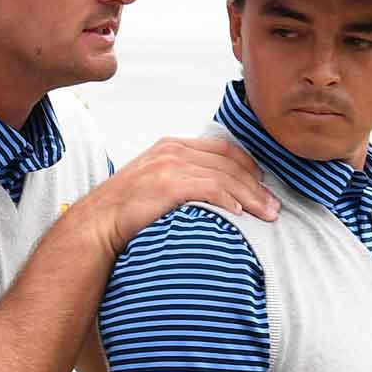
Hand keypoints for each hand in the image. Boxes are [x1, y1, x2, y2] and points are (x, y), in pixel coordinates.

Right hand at [69, 136, 277, 253]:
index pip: (223, 149)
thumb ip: (181, 179)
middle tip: (274, 207)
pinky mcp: (168, 184)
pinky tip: (241, 215)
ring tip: (267, 215)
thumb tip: (213, 194)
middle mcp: (172, 150)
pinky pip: (210, 189)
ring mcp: (169, 165)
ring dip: (251, 197)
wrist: (96, 225)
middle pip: (229, 162)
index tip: (264, 185)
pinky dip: (230, 201)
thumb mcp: (154, 183)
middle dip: (257, 185)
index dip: (249, 167)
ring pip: (225, 176)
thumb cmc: (125, 211)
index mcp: (171, 146)